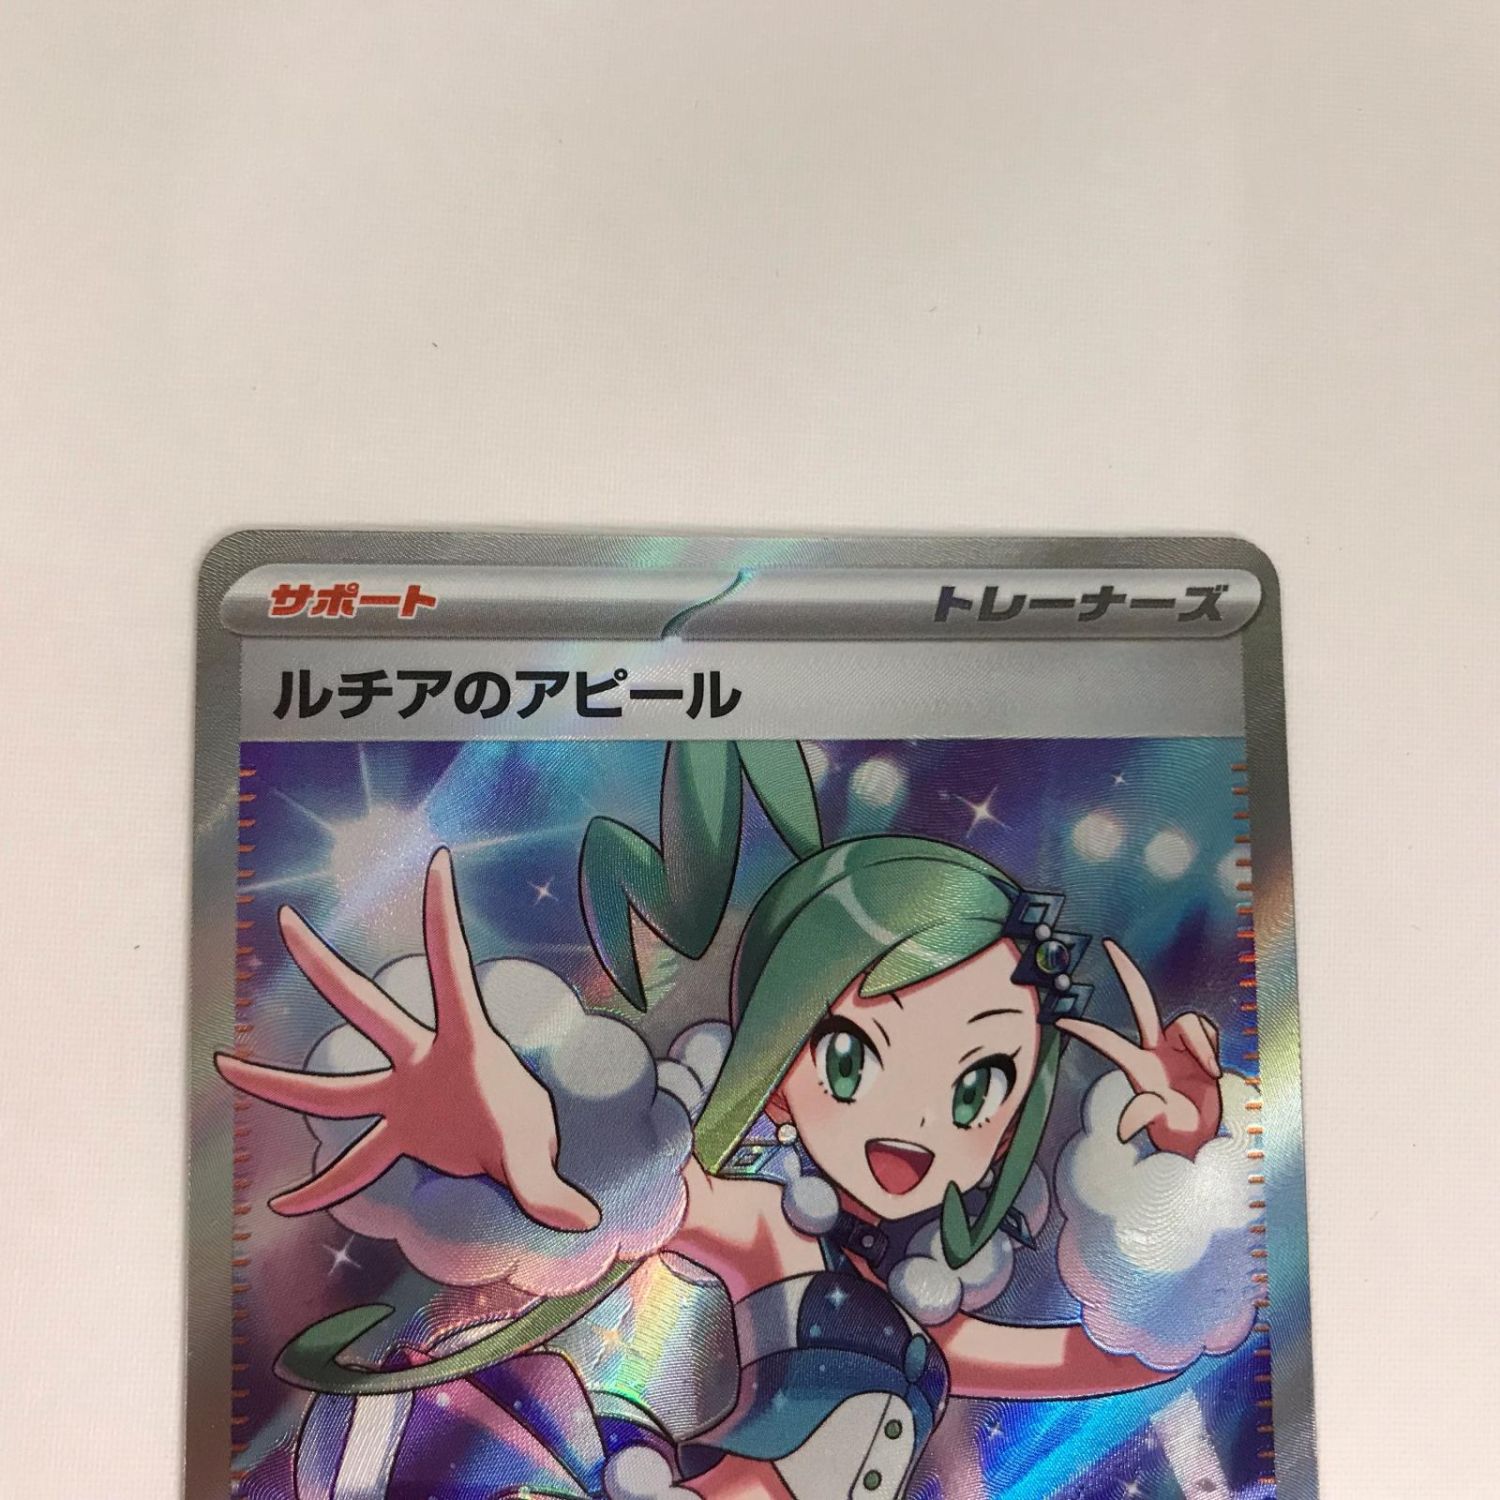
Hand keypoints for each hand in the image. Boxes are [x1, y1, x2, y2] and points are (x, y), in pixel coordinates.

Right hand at [215, 847, 600, 1230]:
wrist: (530, 1156)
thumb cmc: (530, 1128)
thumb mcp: (532, 1155)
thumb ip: (546, 1188)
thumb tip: (580, 1221)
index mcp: (461, 1042)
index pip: (450, 968)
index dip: (441, 917)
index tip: (438, 861)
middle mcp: (419, 1061)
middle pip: (364, 1007)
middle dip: (323, 967)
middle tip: (285, 922)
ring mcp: (402, 1096)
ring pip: (332, 1089)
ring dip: (278, 1083)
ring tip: (223, 1064)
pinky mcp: (399, 1133)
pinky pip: (351, 1163)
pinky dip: (321, 1188)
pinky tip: (284, 1206)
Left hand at [1055, 940, 1222, 1158]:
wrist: (1204, 1134)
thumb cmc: (1178, 1130)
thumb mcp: (1162, 1125)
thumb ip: (1144, 1117)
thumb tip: (1124, 1127)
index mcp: (1138, 1064)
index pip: (1105, 1041)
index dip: (1084, 1030)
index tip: (1059, 1019)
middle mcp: (1155, 1047)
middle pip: (1140, 999)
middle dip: (1127, 972)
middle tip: (1109, 945)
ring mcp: (1177, 1044)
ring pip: (1190, 1021)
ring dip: (1204, 1046)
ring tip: (1210, 1075)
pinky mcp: (1200, 1044)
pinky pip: (1209, 1029)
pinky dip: (1213, 1047)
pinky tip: (1213, 1071)